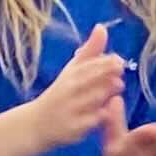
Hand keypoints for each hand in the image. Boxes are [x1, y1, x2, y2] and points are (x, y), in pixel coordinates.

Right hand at [29, 25, 125, 151]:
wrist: (36, 124)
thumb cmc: (60, 93)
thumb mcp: (71, 70)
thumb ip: (90, 51)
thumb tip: (102, 27)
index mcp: (70, 75)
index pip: (88, 65)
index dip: (105, 62)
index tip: (118, 60)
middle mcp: (68, 91)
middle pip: (90, 80)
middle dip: (106, 75)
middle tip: (119, 72)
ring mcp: (70, 110)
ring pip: (93, 100)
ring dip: (106, 92)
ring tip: (117, 86)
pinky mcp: (73, 129)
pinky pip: (91, 121)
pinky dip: (100, 116)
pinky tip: (109, 112)